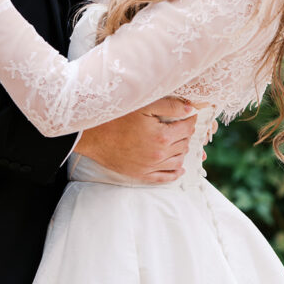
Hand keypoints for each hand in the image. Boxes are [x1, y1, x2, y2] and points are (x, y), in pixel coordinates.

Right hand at [77, 96, 196, 184]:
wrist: (92, 136)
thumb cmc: (116, 117)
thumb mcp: (144, 105)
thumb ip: (169, 106)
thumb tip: (191, 109)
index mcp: (162, 136)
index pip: (187, 128)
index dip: (190, 120)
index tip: (189, 114)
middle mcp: (160, 154)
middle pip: (184, 145)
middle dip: (186, 134)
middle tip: (183, 125)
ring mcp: (151, 167)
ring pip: (178, 161)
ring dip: (182, 151)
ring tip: (180, 141)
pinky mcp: (141, 174)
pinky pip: (165, 177)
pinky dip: (175, 173)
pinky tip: (179, 168)